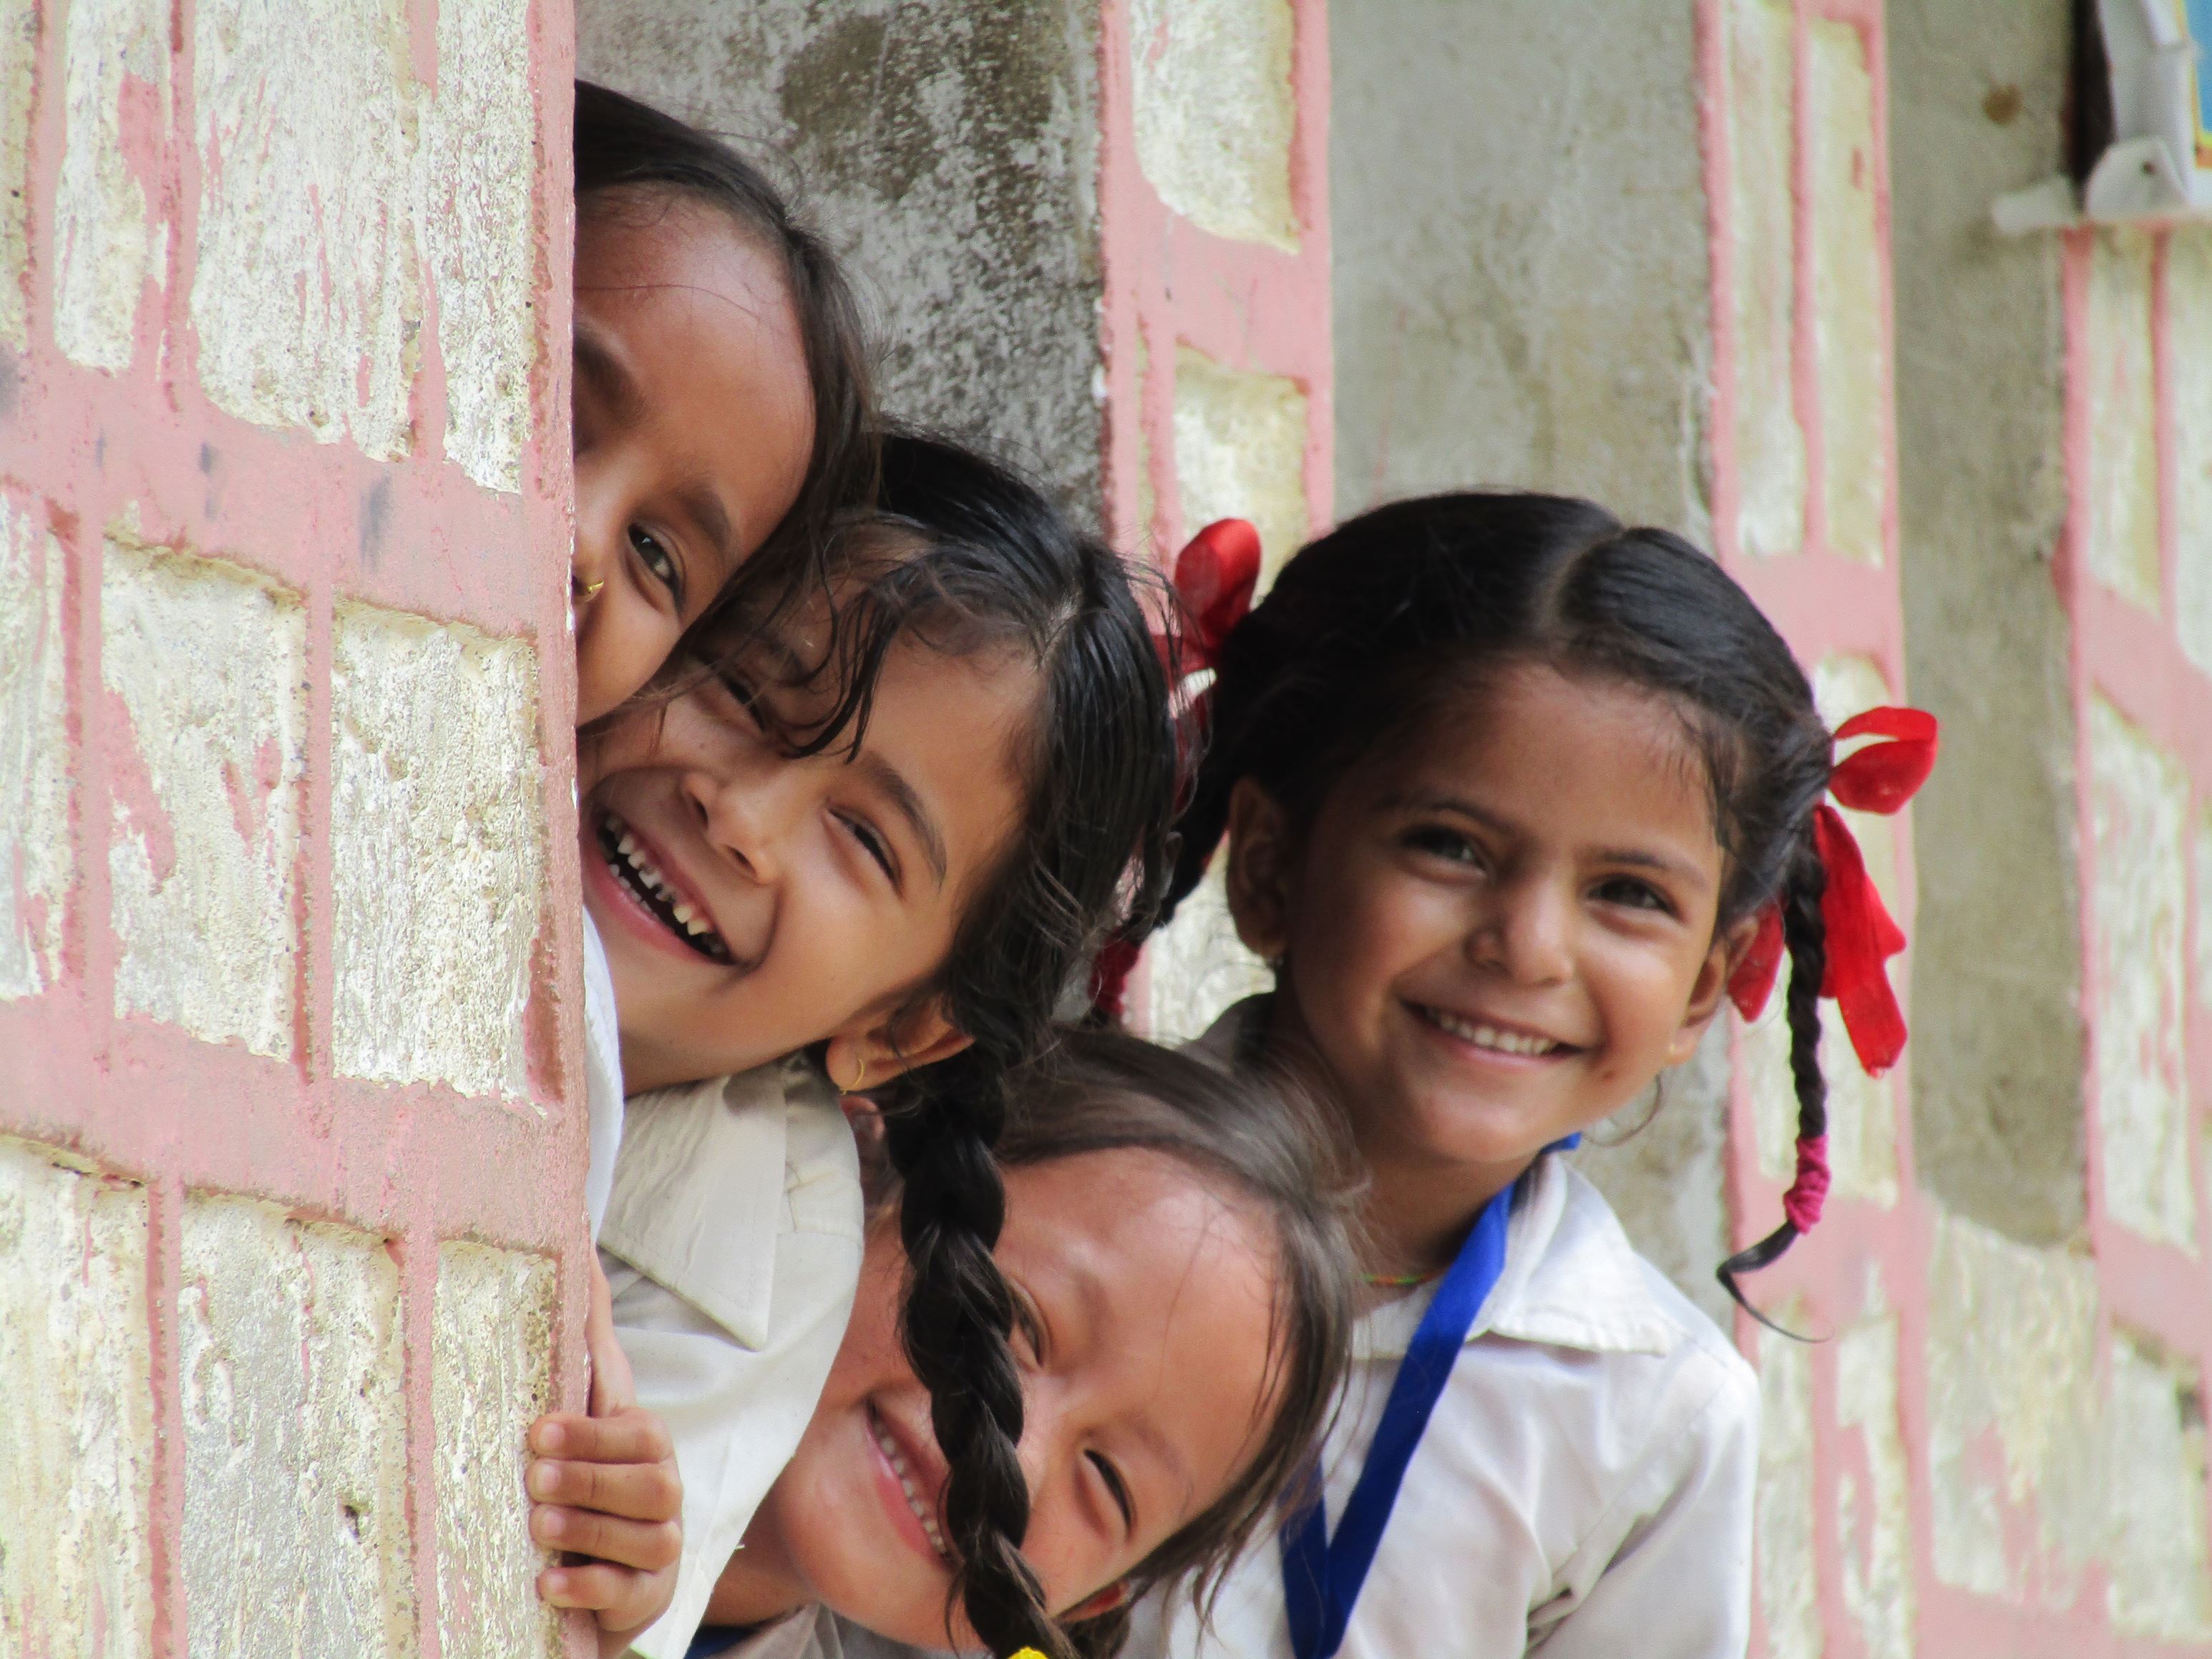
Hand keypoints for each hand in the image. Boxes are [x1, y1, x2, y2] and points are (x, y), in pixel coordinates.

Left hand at [532, 1257, 681, 1652]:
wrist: (597, 1562)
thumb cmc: (583, 1476)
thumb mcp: (584, 1406)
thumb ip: (584, 1333)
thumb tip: (577, 1233)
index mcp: (646, 1445)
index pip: (636, 1431)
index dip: (589, 1433)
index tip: (534, 1433)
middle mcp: (663, 1493)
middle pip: (650, 1485)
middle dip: (589, 1480)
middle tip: (532, 1480)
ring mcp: (660, 1549)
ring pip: (647, 1538)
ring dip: (588, 1531)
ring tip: (537, 1527)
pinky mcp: (647, 1598)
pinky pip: (629, 1594)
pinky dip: (590, 1588)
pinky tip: (548, 1584)